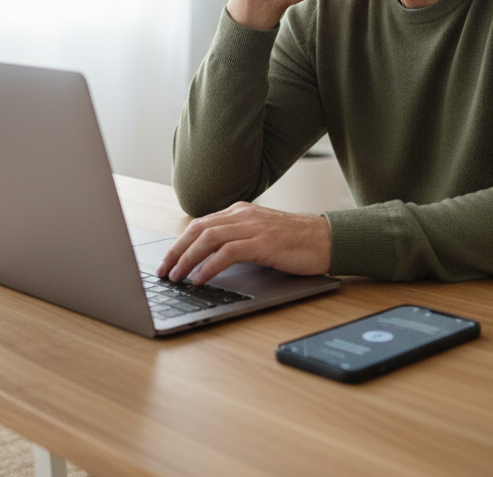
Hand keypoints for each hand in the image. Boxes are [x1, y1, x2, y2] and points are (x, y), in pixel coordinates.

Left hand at [156, 202, 331, 285]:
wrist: (329, 239)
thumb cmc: (298, 242)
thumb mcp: (262, 236)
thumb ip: (239, 240)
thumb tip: (210, 261)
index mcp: (241, 211)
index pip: (201, 224)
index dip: (180, 242)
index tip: (167, 260)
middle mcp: (244, 215)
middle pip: (198, 229)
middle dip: (175, 251)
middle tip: (163, 270)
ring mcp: (253, 227)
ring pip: (208, 239)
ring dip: (187, 259)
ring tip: (176, 276)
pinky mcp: (263, 243)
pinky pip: (227, 253)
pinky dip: (208, 267)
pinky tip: (200, 279)